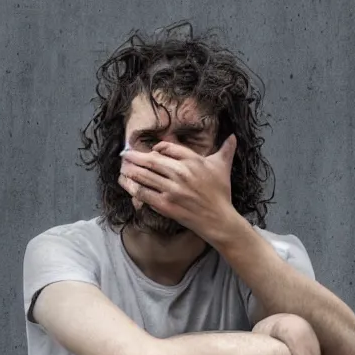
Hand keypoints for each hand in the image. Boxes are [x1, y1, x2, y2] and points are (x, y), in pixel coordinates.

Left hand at [120, 131, 238, 243]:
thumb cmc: (221, 192)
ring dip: (130, 170)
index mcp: (193, 161)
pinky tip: (125, 183)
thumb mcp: (223, 167)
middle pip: (152, 161)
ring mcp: (171, 189)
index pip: (168, 148)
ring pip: (145, 176)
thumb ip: (226, 150)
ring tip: (122, 167)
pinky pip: (144, 193)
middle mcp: (181, 173)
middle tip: (125, 155)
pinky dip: (132, 187)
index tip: (150, 150)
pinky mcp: (165, 204)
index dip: (156, 148)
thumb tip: (233, 136)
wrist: (217, 218)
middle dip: (136, 157)